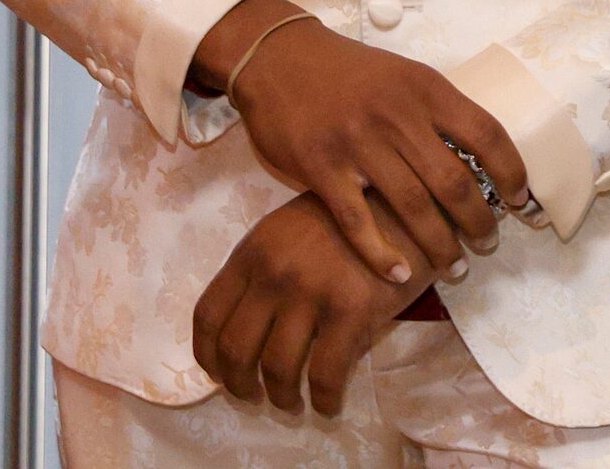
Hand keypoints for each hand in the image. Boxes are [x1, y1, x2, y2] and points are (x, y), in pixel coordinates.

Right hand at [189, 0, 526, 285]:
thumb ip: (436, 112)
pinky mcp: (320, 167)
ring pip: (413, 208)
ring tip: (454, 267)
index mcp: (424, 88)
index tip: (518, 201)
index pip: (487, 134)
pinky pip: (358, 222)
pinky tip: (399, 275)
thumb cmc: (347, 72)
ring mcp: (357, 142)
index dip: (511, 173)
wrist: (277, 57)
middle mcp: (396, 114)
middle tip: (486, 246)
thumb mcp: (401, 75)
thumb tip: (482, 159)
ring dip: (440, 247)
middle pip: (454, 182)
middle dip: (479, 223)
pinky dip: (382, 255)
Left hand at [193, 192, 439, 415]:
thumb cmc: (346, 221)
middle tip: (253, 397)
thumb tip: (244, 328)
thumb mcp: (287, 232)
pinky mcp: (350, 311)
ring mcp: (310, 292)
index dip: (207, 356)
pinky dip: (324, 400)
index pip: (208, 314)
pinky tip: (329, 404)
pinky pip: (325, 375)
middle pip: (235, 349)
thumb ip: (261, 272)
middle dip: (239, 385)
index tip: (219, 375)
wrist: (402, 205)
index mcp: (251, 252)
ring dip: (281, 398)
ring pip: (277, 368)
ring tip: (291, 403)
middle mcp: (273, 273)